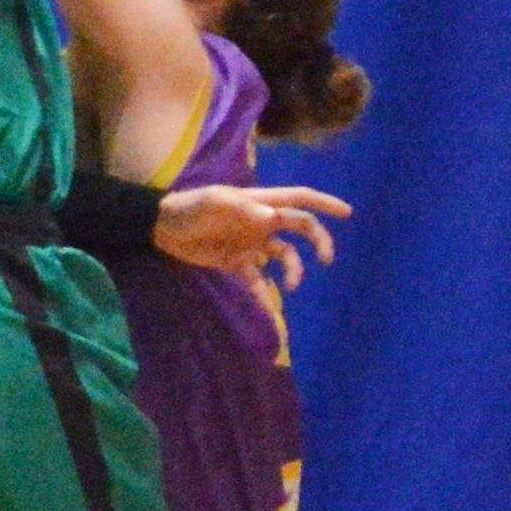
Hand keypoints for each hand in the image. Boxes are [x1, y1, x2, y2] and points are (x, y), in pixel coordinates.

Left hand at [152, 182, 347, 289]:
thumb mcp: (215, 203)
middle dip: (318, 241)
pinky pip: (259, 281)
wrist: (163, 228)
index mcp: (261, 203)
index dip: (323, 204)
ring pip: (285, 257)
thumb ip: (245, 210)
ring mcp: (251, 243)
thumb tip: (275, 217)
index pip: (299, 199)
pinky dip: (266, 296)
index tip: (347, 214)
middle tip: (326, 259)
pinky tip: (271, 311)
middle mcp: (262, 222)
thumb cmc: (190, 208)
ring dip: (294, 271)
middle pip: (300, 228)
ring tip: (291, 287)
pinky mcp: (238, 263)